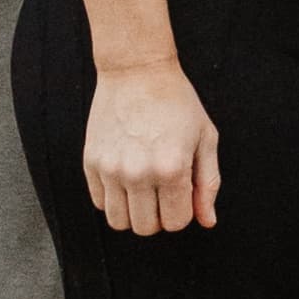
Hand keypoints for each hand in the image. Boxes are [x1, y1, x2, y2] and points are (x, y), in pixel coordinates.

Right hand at [81, 60, 220, 235]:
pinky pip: (99, 203)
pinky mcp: (91, 162)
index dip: (182, 212)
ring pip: (118, 221)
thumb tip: (207, 221)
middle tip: (163, 192)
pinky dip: (113, 199)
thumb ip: (208, 184)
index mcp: (172, 168)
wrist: (136, 71)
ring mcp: (110, 168)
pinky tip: (125, 178)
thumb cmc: (177, 102)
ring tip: (144, 189)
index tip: (182, 191)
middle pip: (145, 228)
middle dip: (158, 217)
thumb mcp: (205, 138)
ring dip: (134, 213)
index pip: (175, 222)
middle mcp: (138, 173)